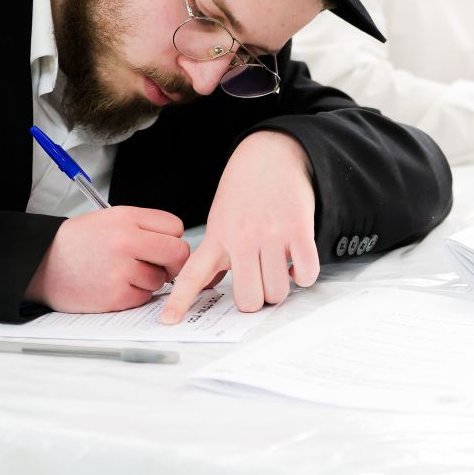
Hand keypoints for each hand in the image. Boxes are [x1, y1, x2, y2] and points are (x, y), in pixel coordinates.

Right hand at [25, 207, 188, 312]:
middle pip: (178, 253)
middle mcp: (126, 241)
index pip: (175, 227)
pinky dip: (134, 295)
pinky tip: (114, 285)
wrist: (40, 263)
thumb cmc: (76, 242)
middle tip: (161, 266)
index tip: (164, 245)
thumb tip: (174, 243)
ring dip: (149, 280)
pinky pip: (144, 297)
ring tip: (123, 273)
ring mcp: (122, 269)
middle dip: (173, 262)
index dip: (172, 238)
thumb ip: (143, 227)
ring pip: (161, 279)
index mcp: (127, 218)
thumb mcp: (109, 219)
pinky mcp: (115, 295)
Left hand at [161, 131, 319, 321]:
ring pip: (277, 292)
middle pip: (249, 299)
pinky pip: (305, 273)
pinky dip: (303, 276)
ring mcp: (271, 235)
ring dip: (281, 288)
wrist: (272, 154)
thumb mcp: (221, 218)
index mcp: (218, 237)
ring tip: (278, 269)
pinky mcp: (299, 230)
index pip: (192, 275)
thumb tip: (210, 284)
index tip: (168, 321)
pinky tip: (295, 264)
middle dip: (257, 299)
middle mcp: (242, 239)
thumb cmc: (245, 189)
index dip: (179, 301)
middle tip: (259, 283)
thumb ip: (216, 253)